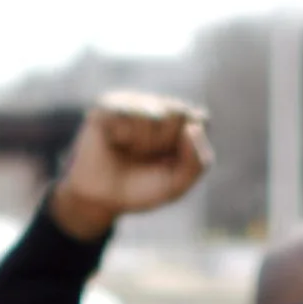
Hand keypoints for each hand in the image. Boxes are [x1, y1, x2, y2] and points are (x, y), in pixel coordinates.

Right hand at [50, 93, 212, 241]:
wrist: (102, 201)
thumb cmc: (141, 188)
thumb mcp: (178, 184)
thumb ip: (199, 161)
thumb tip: (193, 127)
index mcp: (180, 121)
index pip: (201, 118)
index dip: (189, 146)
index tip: (173, 162)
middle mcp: (158, 105)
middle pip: (181, 112)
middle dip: (167, 142)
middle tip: (148, 156)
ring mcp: (134, 102)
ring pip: (157, 113)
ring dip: (145, 142)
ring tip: (131, 150)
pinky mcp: (109, 104)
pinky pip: (129, 112)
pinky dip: (126, 135)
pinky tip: (117, 142)